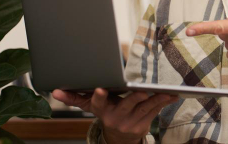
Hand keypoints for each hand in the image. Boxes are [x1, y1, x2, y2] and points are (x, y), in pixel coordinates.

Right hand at [52, 88, 177, 143]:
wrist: (118, 137)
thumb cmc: (105, 113)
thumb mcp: (89, 106)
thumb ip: (73, 98)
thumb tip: (55, 91)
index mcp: (101, 111)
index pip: (98, 104)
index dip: (99, 97)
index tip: (100, 90)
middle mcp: (115, 118)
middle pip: (126, 105)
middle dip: (134, 98)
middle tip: (142, 91)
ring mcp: (130, 123)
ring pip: (144, 109)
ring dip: (156, 100)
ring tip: (166, 91)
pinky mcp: (142, 125)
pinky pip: (154, 112)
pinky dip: (163, 103)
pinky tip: (172, 96)